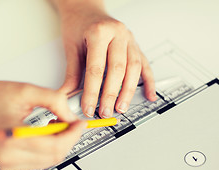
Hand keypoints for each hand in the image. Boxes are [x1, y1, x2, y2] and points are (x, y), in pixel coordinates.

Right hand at [0, 81, 85, 169]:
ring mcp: (8, 164)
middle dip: (69, 138)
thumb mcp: (24, 91)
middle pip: (55, 156)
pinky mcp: (9, 165)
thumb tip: (71, 116)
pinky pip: (39, 161)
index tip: (80, 123)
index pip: (54, 145)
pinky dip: (49, 148)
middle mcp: (8, 157)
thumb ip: (54, 101)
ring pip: (49, 160)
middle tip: (71, 122)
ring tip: (56, 124)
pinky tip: (46, 133)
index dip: (72, 134)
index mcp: (11, 140)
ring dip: (60, 143)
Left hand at [56, 1, 155, 117]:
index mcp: (99, 33)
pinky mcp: (135, 45)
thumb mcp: (71, 48)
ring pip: (133, 68)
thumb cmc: (78, 25)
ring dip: (128, 91)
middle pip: (118, 69)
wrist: (86, 9)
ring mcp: (129, 39)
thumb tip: (69, 97)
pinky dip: (148, 81)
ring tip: (121, 107)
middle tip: (106, 111)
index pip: (96, 68)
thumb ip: (72, 74)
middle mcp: (118, 34)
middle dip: (112, 94)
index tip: (88, 107)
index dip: (92, 92)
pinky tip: (149, 95)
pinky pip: (144, 65)